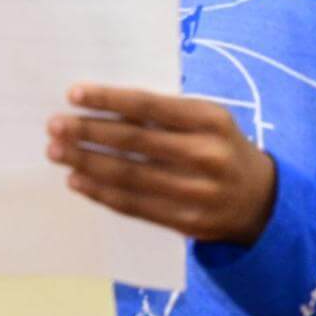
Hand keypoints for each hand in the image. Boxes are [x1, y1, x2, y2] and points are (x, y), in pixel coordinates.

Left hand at [46, 84, 277, 244]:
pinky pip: (135, 206)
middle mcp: (206, 155)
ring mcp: (198, 192)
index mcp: (210, 120)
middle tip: (53, 125)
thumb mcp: (206, 120)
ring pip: (129, 176)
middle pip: (134, 142)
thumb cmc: (219, 147)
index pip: (150, 105)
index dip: (109, 99)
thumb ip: (165, 112)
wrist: (262, 201)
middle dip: (88, 132)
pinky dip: (101, 193)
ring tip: (56, 152)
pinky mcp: (187, 222)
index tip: (73, 94)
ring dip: (86, 163)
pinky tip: (76, 181)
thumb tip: (102, 104)